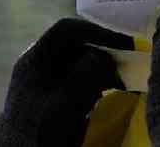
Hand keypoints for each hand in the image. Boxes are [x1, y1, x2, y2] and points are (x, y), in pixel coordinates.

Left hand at [0, 18, 132, 146]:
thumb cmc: (40, 130)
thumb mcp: (66, 101)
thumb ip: (87, 73)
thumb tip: (106, 56)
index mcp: (35, 59)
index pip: (66, 30)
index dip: (96, 31)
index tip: (123, 44)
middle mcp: (39, 66)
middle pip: (75, 46)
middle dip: (102, 54)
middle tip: (124, 68)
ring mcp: (45, 82)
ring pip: (79, 64)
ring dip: (100, 71)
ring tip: (118, 85)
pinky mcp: (53, 99)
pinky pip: (77, 82)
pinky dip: (94, 85)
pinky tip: (103, 96)